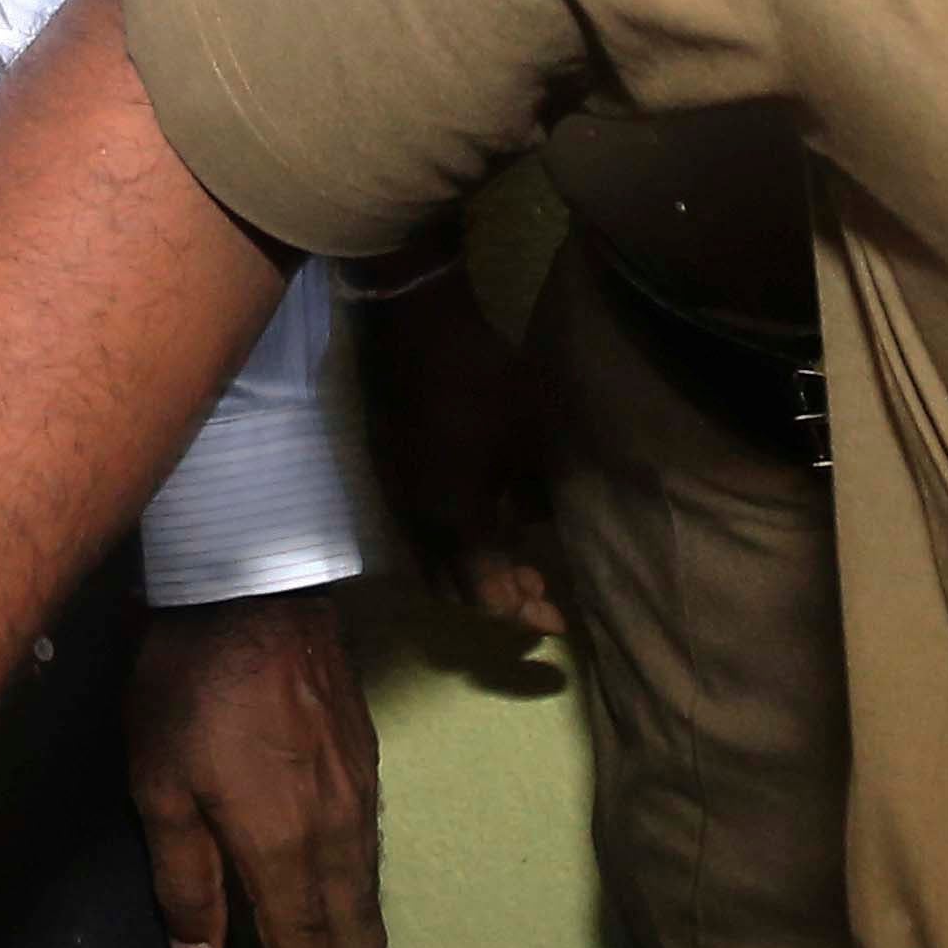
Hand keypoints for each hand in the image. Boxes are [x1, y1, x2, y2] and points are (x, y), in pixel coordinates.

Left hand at [125, 585, 385, 947]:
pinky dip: (341, 898)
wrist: (254, 585)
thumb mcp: (158, 783)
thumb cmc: (189, 682)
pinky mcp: (365, 765)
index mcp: (288, 849)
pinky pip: (366, 857)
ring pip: (367, 902)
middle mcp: (340, 834)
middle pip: (354, 946)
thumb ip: (184, 879)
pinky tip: (301, 887)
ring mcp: (362, 797)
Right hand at [355, 264, 563, 637]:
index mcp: (455, 518)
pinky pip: (418, 537)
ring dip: (470, 578)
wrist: (413, 328)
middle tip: (537, 591)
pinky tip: (480, 528)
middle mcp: (419, 521)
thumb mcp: (530, 436)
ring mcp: (398, 499)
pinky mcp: (389, 477)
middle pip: (454, 591)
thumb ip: (537, 493)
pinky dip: (450, 551)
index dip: (524, 614)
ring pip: (430, 566)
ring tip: (512, 566)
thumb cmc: (481, 379)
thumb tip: (539, 527)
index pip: (488, 594)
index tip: (558, 620)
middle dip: (498, 602)